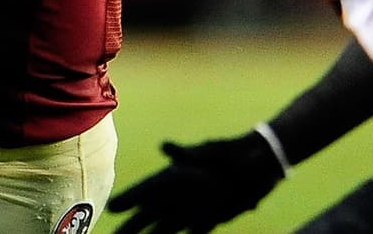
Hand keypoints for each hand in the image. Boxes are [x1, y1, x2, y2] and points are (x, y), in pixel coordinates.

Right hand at [108, 131, 284, 233]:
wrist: (259, 165)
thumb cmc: (229, 153)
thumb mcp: (207, 151)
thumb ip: (186, 153)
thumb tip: (164, 146)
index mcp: (174, 175)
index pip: (146, 189)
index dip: (129, 199)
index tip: (113, 208)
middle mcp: (179, 195)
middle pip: (149, 214)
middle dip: (132, 226)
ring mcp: (192, 210)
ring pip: (164, 228)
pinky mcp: (207, 220)